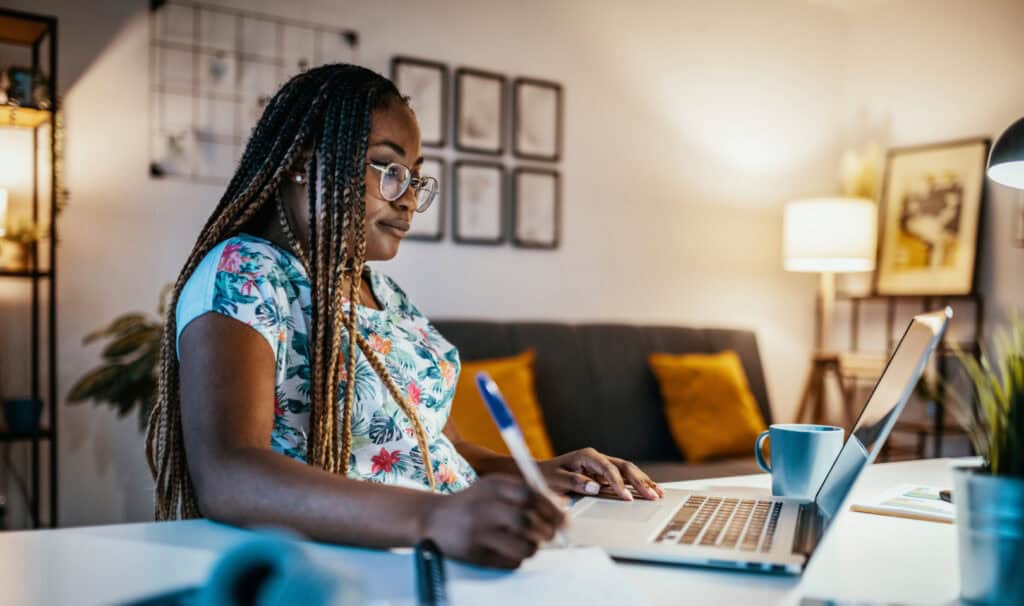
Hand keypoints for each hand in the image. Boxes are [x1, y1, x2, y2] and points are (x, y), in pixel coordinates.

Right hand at [419, 474, 565, 568]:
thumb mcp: (492, 488)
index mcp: (492, 487)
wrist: (432, 519)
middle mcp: (484, 507)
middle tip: (551, 534)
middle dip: (547, 530)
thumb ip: (522, 493)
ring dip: (534, 547)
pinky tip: (511, 551)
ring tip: (530, 544)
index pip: (530, 495)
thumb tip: (560, 509)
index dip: (551, 508)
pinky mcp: (475, 554)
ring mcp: (478, 532)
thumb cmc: (471, 504)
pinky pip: (510, 562)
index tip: (562, 518)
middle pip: (528, 520)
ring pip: (523, 545)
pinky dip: (518, 559)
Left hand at [538, 448, 664, 500]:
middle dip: (639, 481)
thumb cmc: (547, 476)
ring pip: (629, 471)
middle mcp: (598, 459)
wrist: (543, 474)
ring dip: (644, 482)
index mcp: (587, 456)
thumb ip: (574, 482)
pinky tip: (651, 490)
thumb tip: (595, 487)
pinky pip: (626, 478)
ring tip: (658, 494)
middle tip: (651, 496)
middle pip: (624, 467)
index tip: (626, 497)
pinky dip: (639, 484)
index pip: (608, 468)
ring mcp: (604, 466)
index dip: (618, 483)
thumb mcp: (556, 479)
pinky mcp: (606, 475)